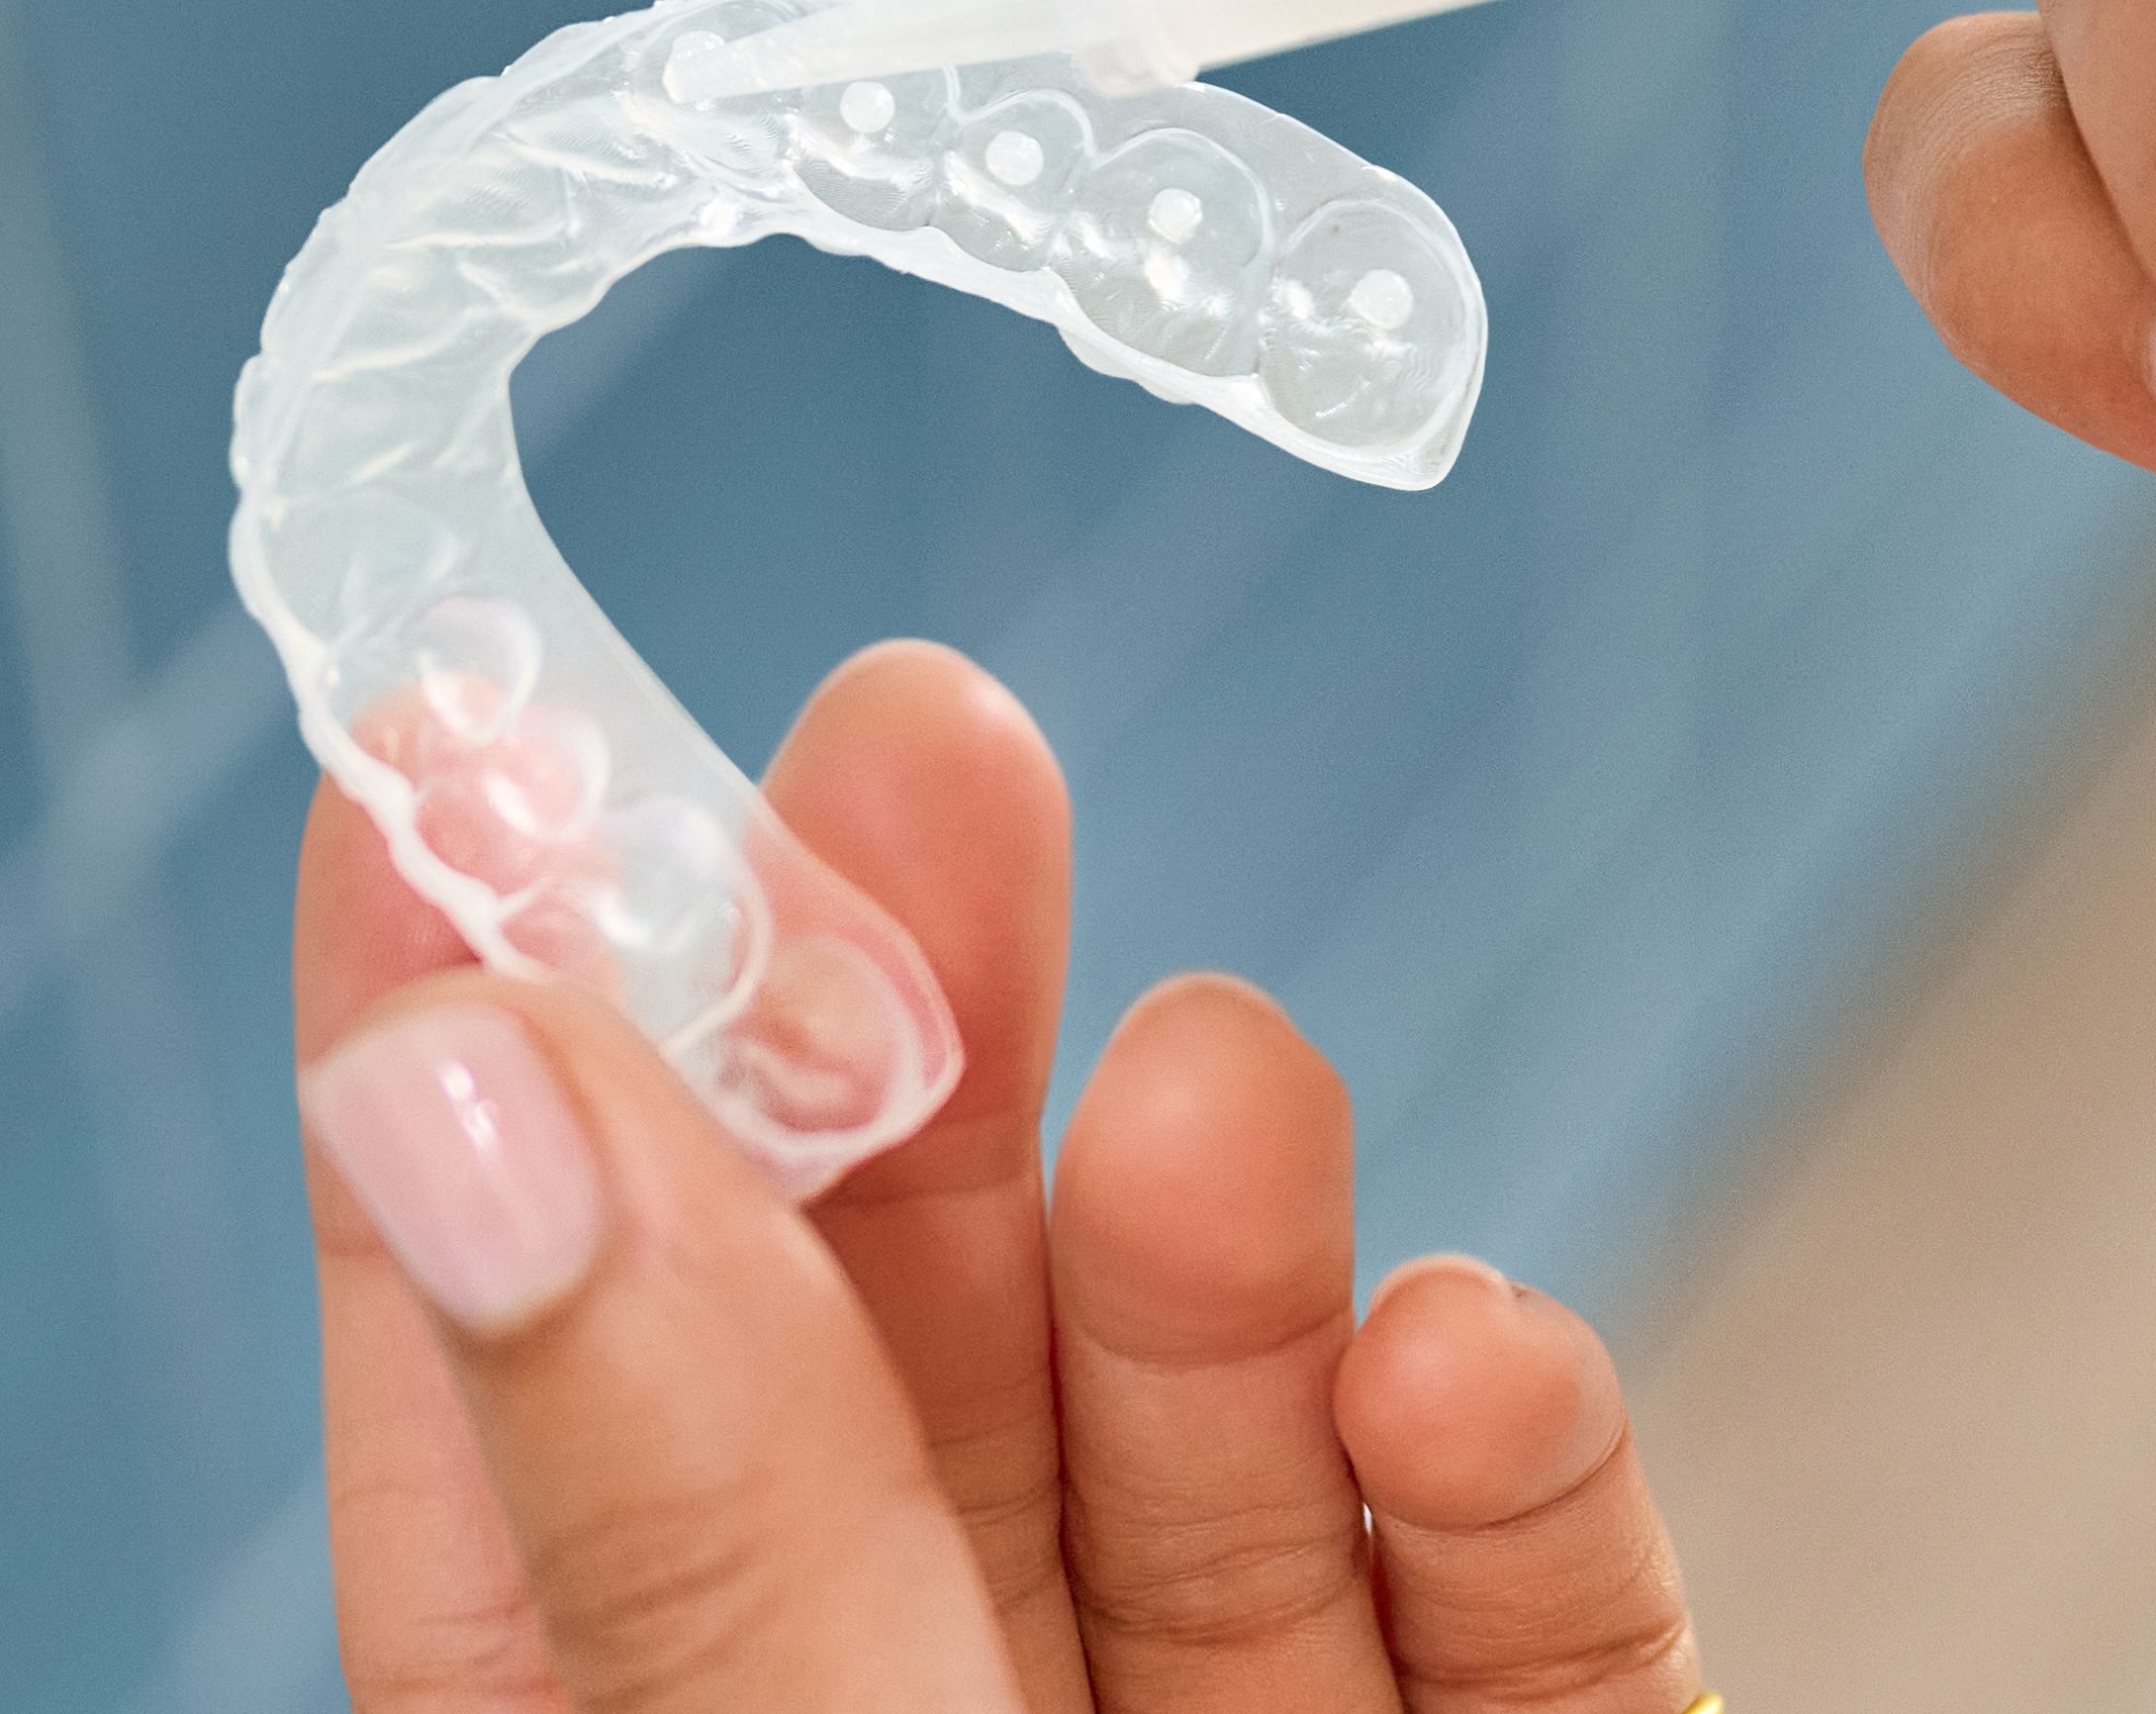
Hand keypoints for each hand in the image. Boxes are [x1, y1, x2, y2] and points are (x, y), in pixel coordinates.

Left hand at [295, 641, 1705, 1711]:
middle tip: (923, 731)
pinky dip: (1516, 1470)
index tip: (466, 737)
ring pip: (1207, 1436)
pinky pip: (1519, 1606)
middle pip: (888, 1346)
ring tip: (1231, 1071)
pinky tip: (1473, 1363)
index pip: (523, 1386)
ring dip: (1215, 1236)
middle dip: (906, 1036)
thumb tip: (454, 1085)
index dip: (492, 1050)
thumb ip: (685, 1518)